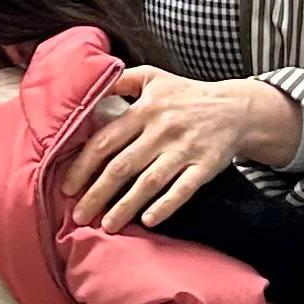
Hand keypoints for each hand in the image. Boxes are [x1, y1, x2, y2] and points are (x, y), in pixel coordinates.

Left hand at [65, 64, 300, 229]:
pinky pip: (183, 189)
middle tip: (78, 216)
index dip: (83, 165)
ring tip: (107, 226)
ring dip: (125, 206)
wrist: (237, 107)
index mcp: (144, 109)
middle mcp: (162, 130)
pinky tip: (148, 221)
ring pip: (149, 182)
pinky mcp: (206, 165)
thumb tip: (88, 85)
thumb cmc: (187, 95)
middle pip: (122, 166)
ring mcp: (185, 149)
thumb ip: (120, 80)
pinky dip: (166, 205)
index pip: (105, 140)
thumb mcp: (152, 77)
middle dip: (97, 193)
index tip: (67, 187)